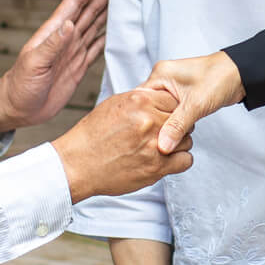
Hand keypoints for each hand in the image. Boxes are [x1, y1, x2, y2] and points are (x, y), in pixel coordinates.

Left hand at [0, 0, 110, 133]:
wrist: (18, 108)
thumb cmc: (20, 85)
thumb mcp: (33, 63)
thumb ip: (52, 44)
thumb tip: (70, 24)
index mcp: (53, 32)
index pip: (74, 3)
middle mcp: (65, 39)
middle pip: (88, 11)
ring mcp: (72, 52)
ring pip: (94, 26)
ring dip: (107, 12)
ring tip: (121, 0)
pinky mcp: (78, 67)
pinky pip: (96, 48)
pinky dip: (107, 38)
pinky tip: (115, 31)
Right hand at [51, 87, 192, 200]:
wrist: (77, 164)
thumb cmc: (91, 136)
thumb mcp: (113, 105)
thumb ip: (139, 100)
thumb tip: (157, 97)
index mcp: (139, 101)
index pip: (173, 100)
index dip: (171, 110)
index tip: (165, 117)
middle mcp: (149, 121)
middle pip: (182, 119)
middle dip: (175, 126)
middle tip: (163, 134)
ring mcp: (154, 145)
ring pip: (187, 140)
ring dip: (178, 144)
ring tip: (161, 148)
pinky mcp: (156, 167)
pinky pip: (186, 160)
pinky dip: (179, 160)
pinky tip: (167, 160)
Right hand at [141, 52, 244, 154]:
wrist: (241, 75)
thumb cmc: (221, 78)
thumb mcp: (196, 104)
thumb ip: (177, 126)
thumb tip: (163, 146)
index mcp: (160, 74)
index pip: (139, 99)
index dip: (140, 118)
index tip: (139, 136)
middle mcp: (163, 79)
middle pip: (148, 107)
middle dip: (152, 123)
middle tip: (153, 141)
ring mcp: (172, 88)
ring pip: (160, 112)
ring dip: (164, 125)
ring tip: (164, 138)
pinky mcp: (182, 96)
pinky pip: (171, 113)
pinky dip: (172, 123)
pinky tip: (173, 133)